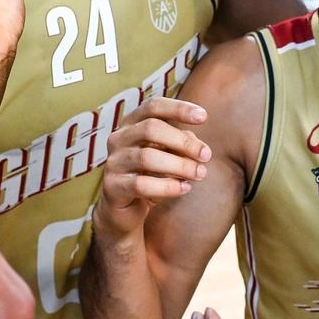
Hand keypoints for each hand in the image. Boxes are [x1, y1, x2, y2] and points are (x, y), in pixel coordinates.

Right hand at [95, 97, 208, 237]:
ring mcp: (113, 162)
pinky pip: (141, 184)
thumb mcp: (168, 154)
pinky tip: (185, 188)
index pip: (153, 107)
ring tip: (200, 174)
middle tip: (206, 155)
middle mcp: (118, 138)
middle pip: (150, 129)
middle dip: (183, 141)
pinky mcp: (112, 186)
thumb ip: (181, 144)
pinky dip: (168, 186)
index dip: (178, 108)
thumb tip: (198, 145)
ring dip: (179, 165)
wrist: (126, 211)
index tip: (204, 116)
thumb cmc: (151, 176)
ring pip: (147, 157)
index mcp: (131, 124)